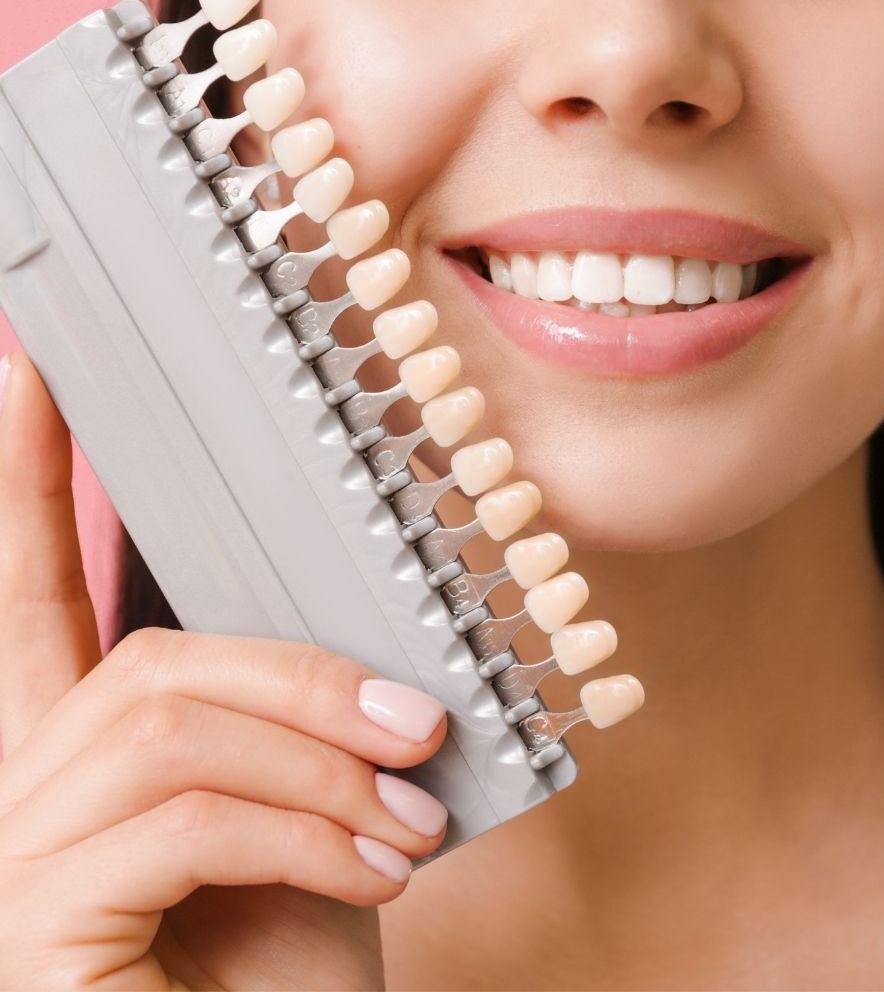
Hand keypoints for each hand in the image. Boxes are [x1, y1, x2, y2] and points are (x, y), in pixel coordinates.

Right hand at [0, 349, 450, 988]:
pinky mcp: (32, 924)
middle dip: (305, 680)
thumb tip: (369, 647)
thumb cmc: (290, 965)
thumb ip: (298, 723)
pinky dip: (310, 835)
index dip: (26, 481)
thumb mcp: (308, 815)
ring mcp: (14, 858)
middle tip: (421, 725)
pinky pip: (189, 820)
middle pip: (151, 660)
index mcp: (83, 755)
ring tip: (412, 819)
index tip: (32, 373)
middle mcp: (24, 790)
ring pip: (172, 729)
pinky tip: (381, 871)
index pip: (35, 593)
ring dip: (323, 766)